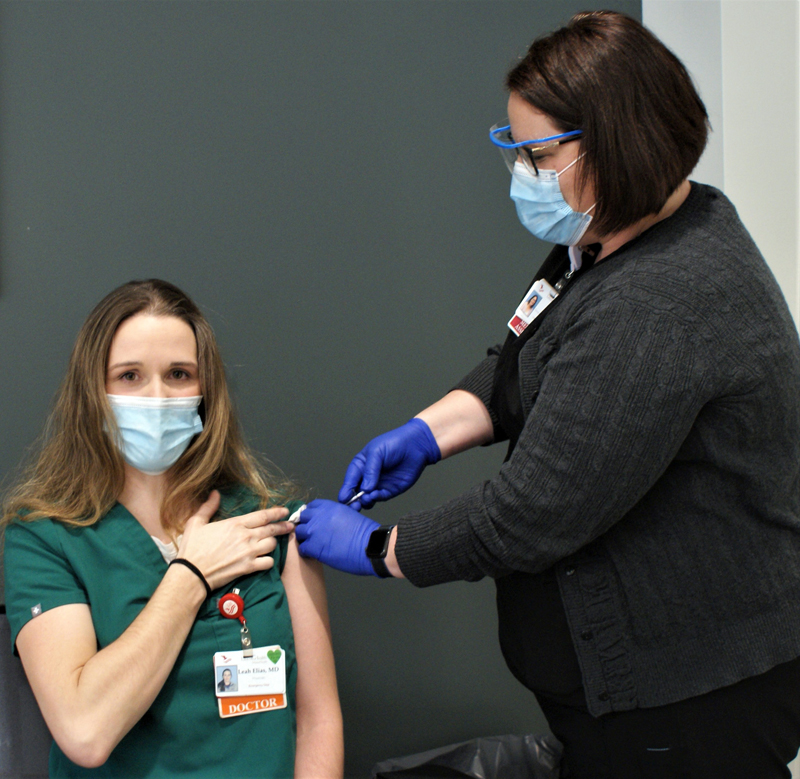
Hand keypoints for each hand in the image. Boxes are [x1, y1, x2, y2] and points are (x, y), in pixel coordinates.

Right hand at [177, 491, 293, 590]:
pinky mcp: (249, 568)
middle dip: (283, 526)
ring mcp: (249, 552)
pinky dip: (269, 560)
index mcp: (236, 524)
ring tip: (272, 542)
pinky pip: (268, 562)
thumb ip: (208, 507)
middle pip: (271, 529)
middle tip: (290, 525)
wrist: (191, 573)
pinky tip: (266, 559)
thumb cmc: (192, 547)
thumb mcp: (196, 523)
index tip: (285, 511)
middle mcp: (246, 536)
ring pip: (272, 544)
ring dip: (273, 543)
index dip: (276, 512)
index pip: (262, 515)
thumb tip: (215, 493)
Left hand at [294, 499, 379, 575]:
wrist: (370, 546)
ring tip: (313, 545)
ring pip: (299, 533)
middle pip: (302, 518)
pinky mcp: (314, 547)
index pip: (311, 506)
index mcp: (329, 507)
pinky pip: (302, 548)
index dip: (311, 515)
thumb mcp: (349, 514)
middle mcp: (319, 517)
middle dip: (306, 525)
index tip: (314, 521)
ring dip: (305, 539)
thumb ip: (334, 515)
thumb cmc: (365, 533)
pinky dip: (307, 552)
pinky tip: (315, 554)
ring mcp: (315, 532)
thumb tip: (328, 520)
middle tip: (313, 534)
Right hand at [338, 418, 440, 509]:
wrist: (416, 446)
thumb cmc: (394, 443)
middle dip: (353, 500)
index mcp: (360, 465)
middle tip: (353, 505)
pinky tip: (375, 495)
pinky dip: (377, 498)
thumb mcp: (377, 452)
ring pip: (367, 498)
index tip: (343, 498)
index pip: (350, 479)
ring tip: (366, 498)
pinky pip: (381, 497)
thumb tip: (365, 489)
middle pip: (356, 492)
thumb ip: (370, 470)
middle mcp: (367, 476)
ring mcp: (379, 484)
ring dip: (365, 501)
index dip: (346, 489)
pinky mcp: (390, 490)